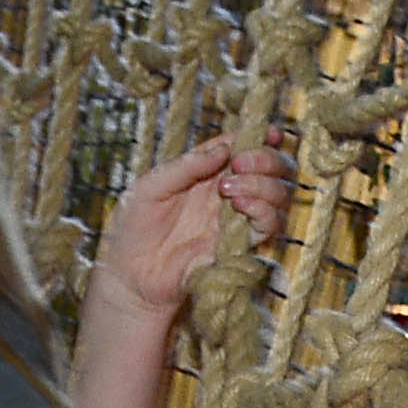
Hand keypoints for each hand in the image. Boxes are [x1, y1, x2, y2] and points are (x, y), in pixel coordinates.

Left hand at [89, 135, 290, 323]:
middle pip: (272, 167)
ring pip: (278, 194)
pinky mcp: (240, 245)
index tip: (267, 132)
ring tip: (230, 188)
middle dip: (266, 159)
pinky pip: (270, 225)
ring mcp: (236, 218)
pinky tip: (241, 205)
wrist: (129, 274)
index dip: (261, 136)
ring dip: (263, 184)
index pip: (245, 145)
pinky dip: (264, 210)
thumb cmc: (133, 227)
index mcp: (208, 170)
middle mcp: (228, 190)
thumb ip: (185, 166)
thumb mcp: (150, 186)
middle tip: (240, 163)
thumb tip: (225, 149)